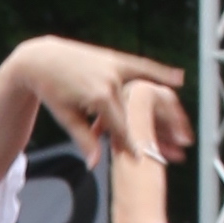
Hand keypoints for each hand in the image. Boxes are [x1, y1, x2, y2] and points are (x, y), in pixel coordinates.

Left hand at [17, 38, 189, 163]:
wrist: (43, 59)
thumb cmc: (52, 91)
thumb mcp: (66, 117)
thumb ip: (84, 139)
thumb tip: (94, 164)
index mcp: (99, 96)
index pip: (121, 127)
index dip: (133, 145)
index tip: (145, 160)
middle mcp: (112, 80)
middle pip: (137, 112)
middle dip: (152, 130)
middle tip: (171, 147)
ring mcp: (116, 66)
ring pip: (146, 90)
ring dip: (164, 105)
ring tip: (181, 121)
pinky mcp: (117, 58)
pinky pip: (143, 66)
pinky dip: (161, 72)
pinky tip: (178, 78)